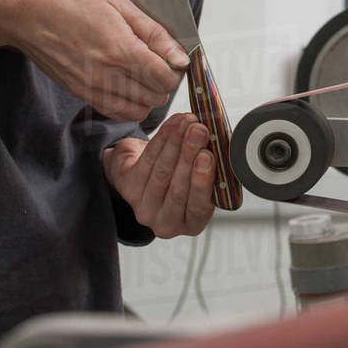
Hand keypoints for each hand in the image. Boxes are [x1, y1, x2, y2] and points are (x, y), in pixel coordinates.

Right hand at [0, 0, 188, 121]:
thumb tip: (180, 56)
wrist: (20, 8)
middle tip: (160, 62)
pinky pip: (113, 111)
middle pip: (155, 98)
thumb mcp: (117, 2)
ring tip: (143, 73)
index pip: (165, 79)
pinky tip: (126, 83)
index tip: (173, 56)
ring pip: (136, 112)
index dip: (176, 70)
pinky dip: (127, 104)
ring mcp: (89, 87)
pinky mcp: (77, 92)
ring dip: (147, 97)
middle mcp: (106, 75)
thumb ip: (153, 32)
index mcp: (120, 50)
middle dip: (165, 83)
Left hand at [103, 113, 215, 237]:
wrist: (148, 174)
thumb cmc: (184, 177)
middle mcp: (166, 223)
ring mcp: (144, 208)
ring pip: (161, 172)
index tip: (208, 156)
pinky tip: (174, 124)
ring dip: (176, 143)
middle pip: (177, 189)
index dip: (202, 181)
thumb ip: (211, 169)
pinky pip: (147, 160)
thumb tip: (219, 141)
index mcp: (191, 224)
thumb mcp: (202, 180)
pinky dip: (162, 138)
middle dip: (189, 156)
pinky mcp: (128, 189)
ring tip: (189, 123)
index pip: (198, 207)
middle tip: (200, 131)